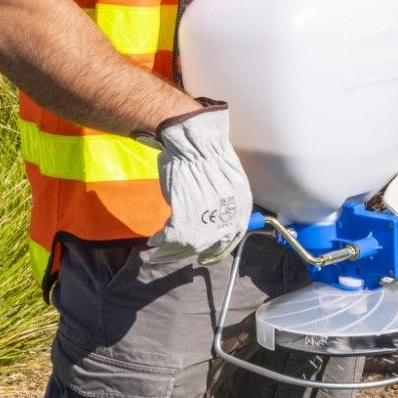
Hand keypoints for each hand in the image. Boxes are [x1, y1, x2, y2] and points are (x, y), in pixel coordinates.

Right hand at [146, 106, 252, 263]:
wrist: (194, 140)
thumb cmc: (207, 154)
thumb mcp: (228, 183)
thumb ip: (223, 205)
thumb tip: (210, 220)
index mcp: (242, 208)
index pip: (230, 240)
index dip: (215, 251)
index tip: (203, 257)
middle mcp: (230, 218)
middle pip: (209, 246)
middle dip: (189, 253)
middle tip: (174, 256)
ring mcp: (210, 220)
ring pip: (189, 245)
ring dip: (171, 252)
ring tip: (158, 252)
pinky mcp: (187, 219)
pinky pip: (172, 237)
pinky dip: (161, 241)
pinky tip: (154, 241)